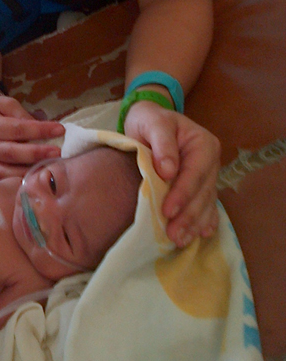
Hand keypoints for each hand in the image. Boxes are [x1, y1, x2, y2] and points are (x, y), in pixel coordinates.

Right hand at [0, 94, 65, 178]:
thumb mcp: (6, 104)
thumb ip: (22, 116)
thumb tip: (42, 131)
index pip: (17, 129)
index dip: (39, 130)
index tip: (60, 130)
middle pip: (13, 152)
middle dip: (37, 153)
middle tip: (58, 152)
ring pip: (8, 170)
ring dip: (30, 170)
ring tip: (50, 167)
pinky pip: (4, 178)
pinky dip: (20, 179)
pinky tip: (36, 177)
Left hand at [123, 100, 219, 247]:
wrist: (149, 120)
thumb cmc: (150, 120)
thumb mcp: (153, 123)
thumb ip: (162, 143)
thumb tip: (168, 170)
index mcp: (204, 144)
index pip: (195, 173)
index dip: (183, 193)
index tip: (168, 211)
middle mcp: (210, 162)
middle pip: (202, 193)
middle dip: (188, 216)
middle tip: (173, 235)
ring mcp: (208, 176)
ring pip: (205, 203)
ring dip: (194, 224)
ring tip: (180, 241)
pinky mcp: (200, 186)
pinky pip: (205, 206)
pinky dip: (203, 221)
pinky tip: (200, 235)